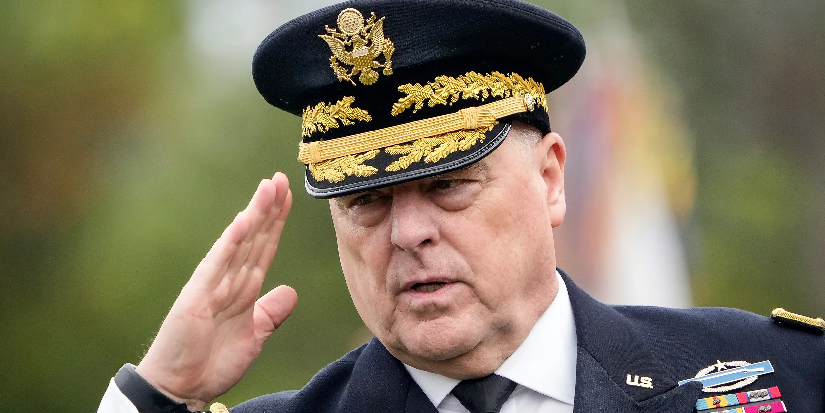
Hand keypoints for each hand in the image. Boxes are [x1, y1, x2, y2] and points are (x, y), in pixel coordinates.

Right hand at [136, 173, 297, 410]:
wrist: (181, 389)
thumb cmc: (211, 363)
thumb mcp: (254, 336)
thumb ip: (271, 313)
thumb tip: (290, 291)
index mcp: (242, 288)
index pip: (264, 247)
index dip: (277, 221)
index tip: (289, 194)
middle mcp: (228, 280)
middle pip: (254, 237)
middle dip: (269, 208)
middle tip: (281, 177)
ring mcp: (212, 284)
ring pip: (238, 243)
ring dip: (254, 214)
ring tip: (268, 187)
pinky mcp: (197, 296)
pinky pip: (218, 264)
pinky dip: (231, 242)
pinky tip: (244, 220)